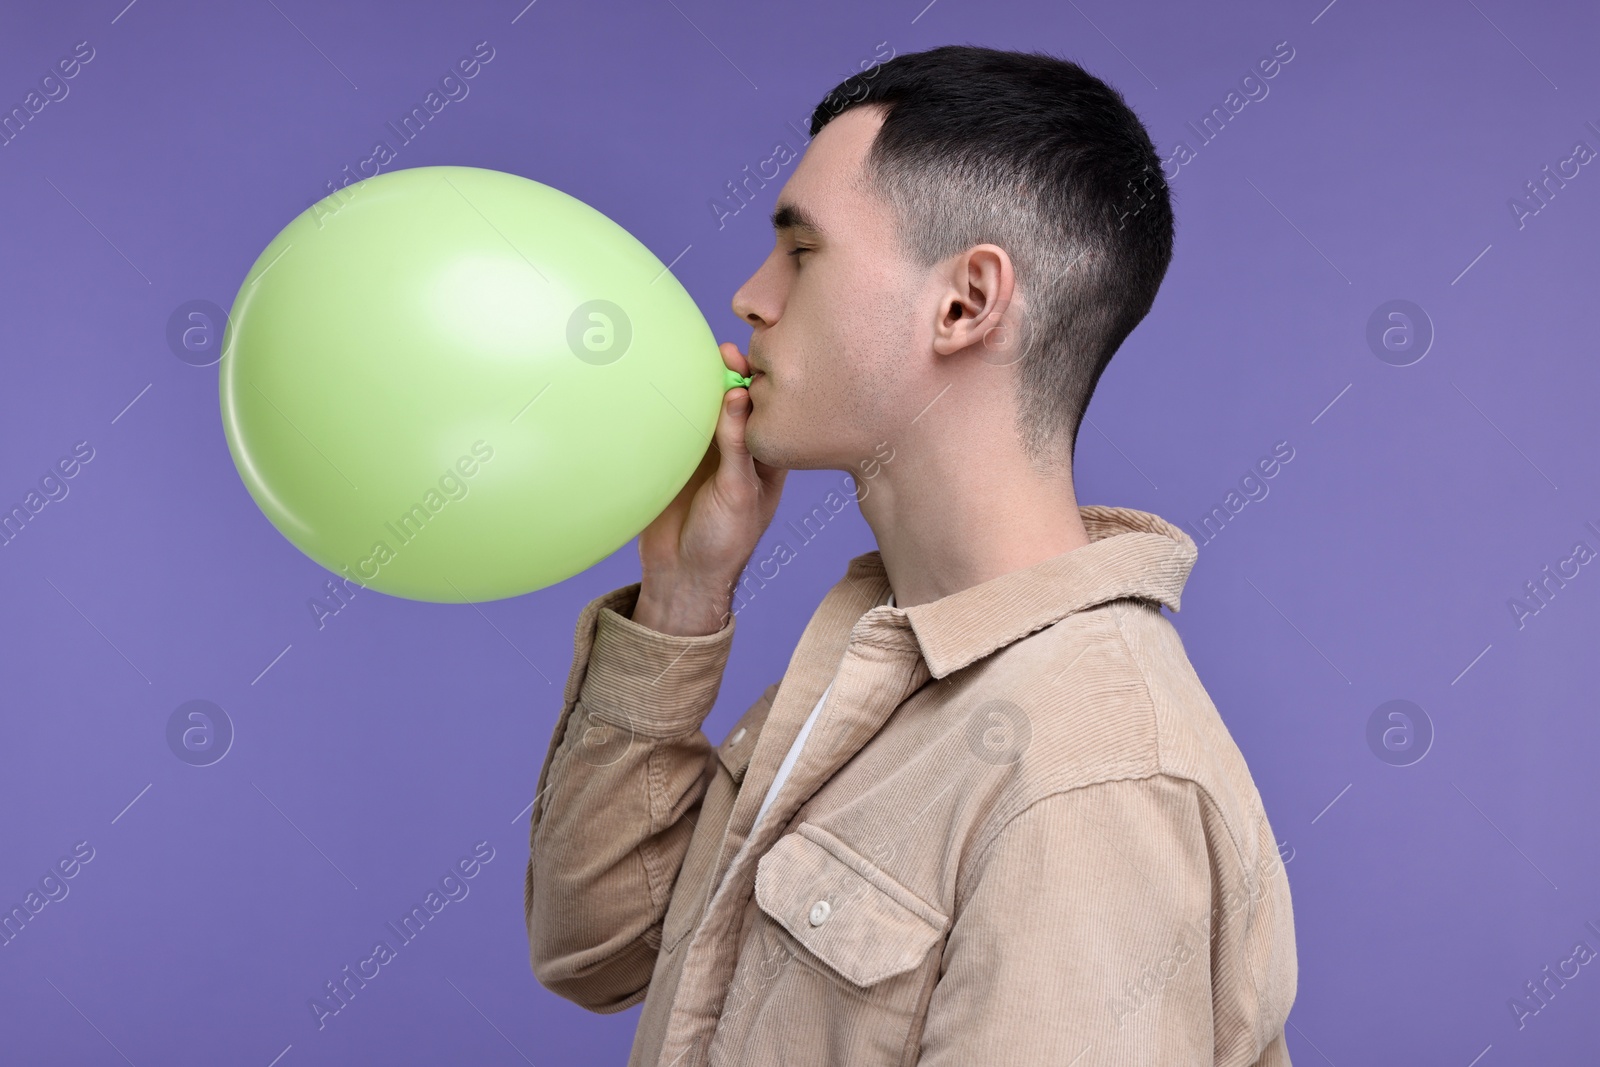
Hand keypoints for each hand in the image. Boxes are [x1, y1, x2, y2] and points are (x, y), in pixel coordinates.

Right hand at [633, 342, 786, 635]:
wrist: (680, 574)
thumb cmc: (724, 542)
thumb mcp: (738, 492)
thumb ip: (736, 445)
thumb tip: (738, 394)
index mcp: (764, 459)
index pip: (767, 412)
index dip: (762, 385)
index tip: (753, 360)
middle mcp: (736, 451)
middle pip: (735, 402)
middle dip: (731, 374)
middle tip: (725, 352)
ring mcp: (704, 453)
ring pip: (705, 409)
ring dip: (701, 385)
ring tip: (698, 359)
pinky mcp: (674, 457)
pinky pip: (676, 424)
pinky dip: (674, 404)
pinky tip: (669, 384)